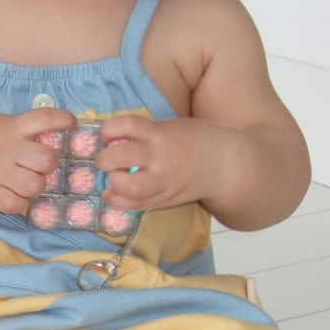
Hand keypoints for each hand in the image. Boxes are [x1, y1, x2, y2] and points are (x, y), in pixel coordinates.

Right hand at [0, 107, 75, 213]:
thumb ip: (19, 129)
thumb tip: (48, 138)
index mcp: (10, 127)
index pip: (44, 119)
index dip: (64, 120)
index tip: (71, 123)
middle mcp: (7, 149)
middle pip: (46, 160)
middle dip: (49, 164)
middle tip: (40, 164)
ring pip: (35, 186)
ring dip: (37, 185)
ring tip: (28, 182)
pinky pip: (14, 205)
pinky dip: (20, 203)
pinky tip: (16, 195)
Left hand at [96, 114, 223, 212]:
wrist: (226, 165)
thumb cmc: (196, 141)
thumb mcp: (172, 128)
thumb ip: (146, 133)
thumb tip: (112, 139)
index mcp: (161, 133)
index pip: (129, 125)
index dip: (109, 129)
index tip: (106, 134)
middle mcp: (161, 156)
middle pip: (122, 157)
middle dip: (104, 159)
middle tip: (103, 160)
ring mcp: (164, 180)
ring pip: (130, 187)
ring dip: (113, 182)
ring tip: (112, 178)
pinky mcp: (166, 198)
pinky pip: (138, 204)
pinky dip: (119, 201)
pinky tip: (111, 195)